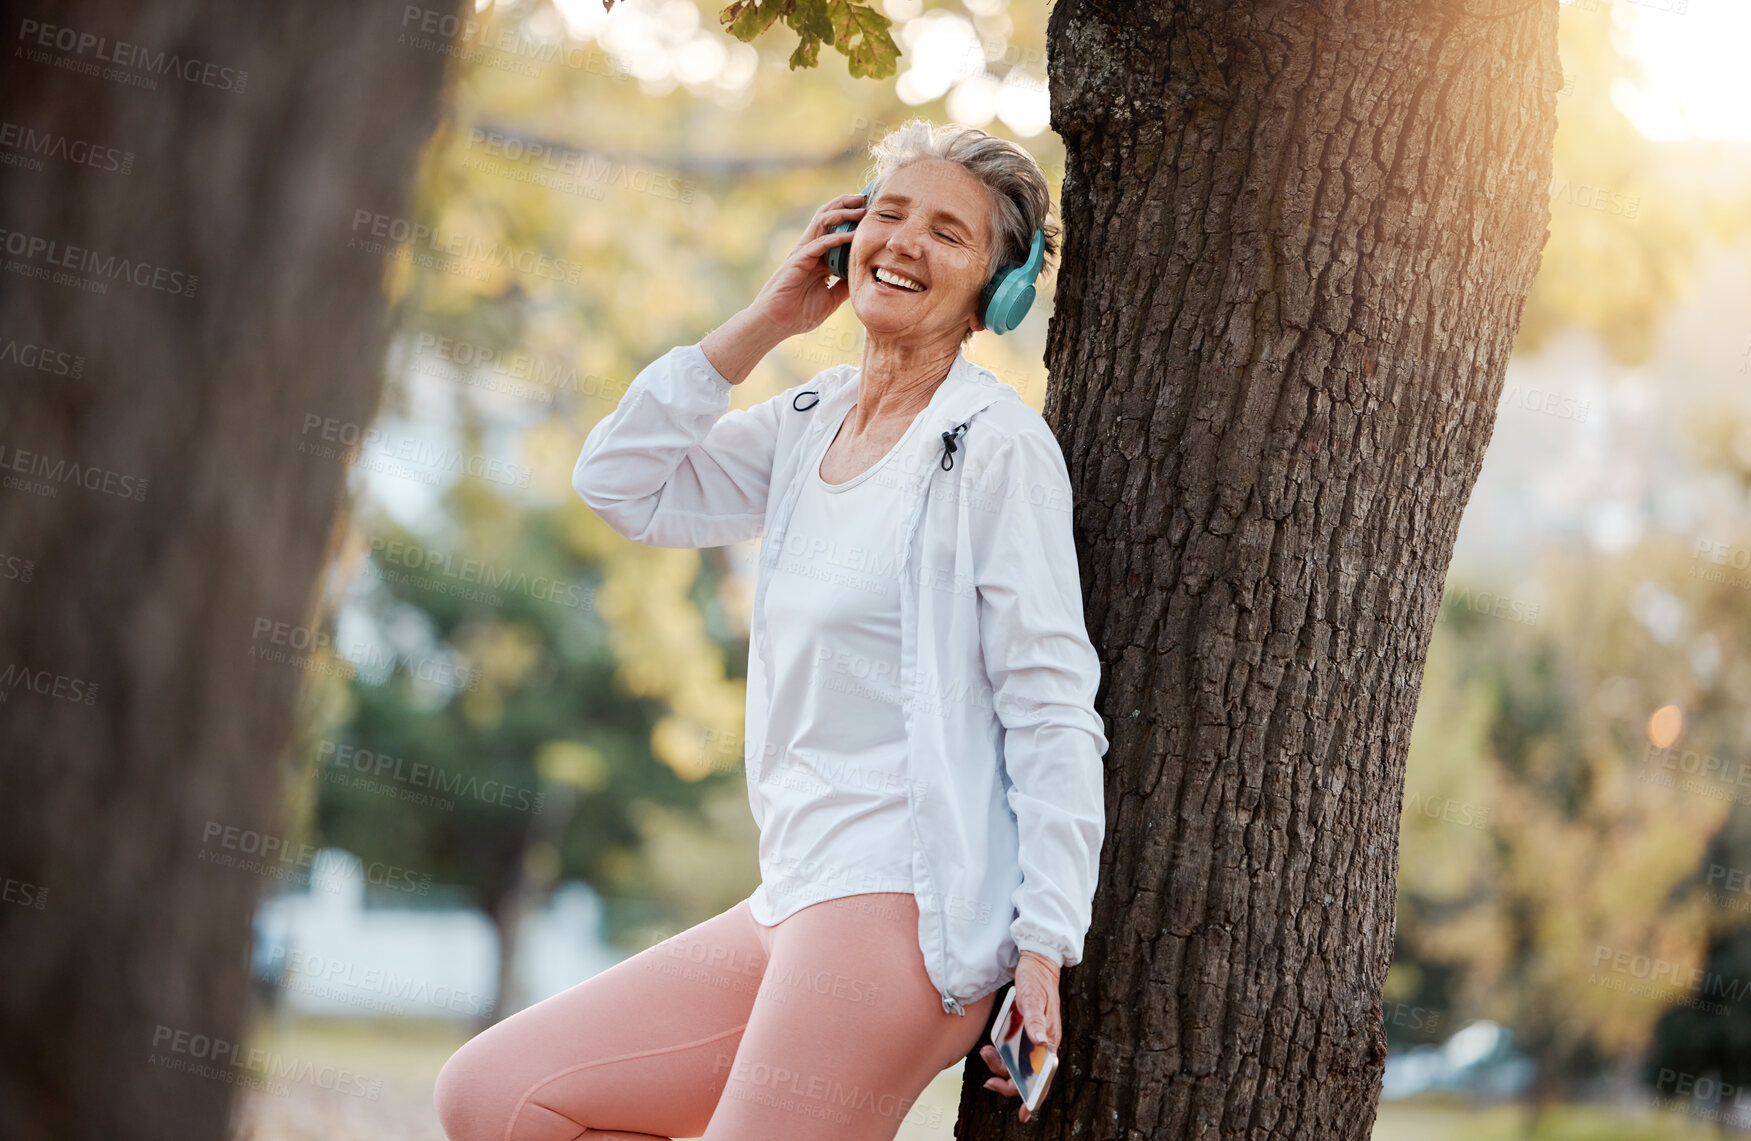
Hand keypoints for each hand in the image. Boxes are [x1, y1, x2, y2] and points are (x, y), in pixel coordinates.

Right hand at [744, 192, 866, 338]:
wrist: (776, 324)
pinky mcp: (797, 260)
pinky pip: (818, 243)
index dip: (852, 220)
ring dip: (842, 213)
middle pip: (828, 218)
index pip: (835, 231)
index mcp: (818, 259)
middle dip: (846, 205)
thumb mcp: (831, 300)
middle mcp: (810, 251)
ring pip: (822, 222)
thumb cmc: (799, 315)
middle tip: (865, 198)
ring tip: (860, 209)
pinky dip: (835, 238)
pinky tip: (851, 236)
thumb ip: (844, 287)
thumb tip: (863, 279)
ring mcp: (803, 253)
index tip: (871, 213)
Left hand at [979, 950, 1060, 1122]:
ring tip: (985, 1054)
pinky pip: (1013, 1052)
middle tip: (988, 1081)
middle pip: (1027, 1074)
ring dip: (1000, 1066)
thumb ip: (1036, 1020)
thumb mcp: (1033, 997)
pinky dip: (1001, 1055)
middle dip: (1008, 1082)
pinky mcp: (1026, 1031)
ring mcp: (1034, 1038)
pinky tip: (990, 1049)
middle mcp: (1043, 1042)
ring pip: (1017, 1064)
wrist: (1036, 962)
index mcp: (1049, 1039)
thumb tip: (1041, 1042)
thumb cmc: (1036, 979)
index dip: (1034, 1096)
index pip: (1043, 1076)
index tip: (1024, 1112)